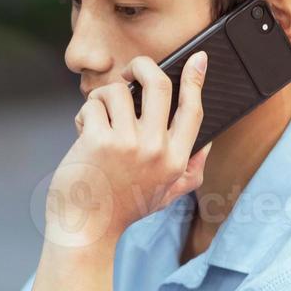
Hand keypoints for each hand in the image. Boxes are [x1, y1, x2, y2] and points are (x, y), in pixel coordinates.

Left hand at [44, 51, 210, 249]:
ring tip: (98, 117)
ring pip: (119, 91)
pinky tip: (82, 133)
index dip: (196, 80)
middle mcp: (156, 149)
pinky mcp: (99, 141)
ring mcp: (128, 144)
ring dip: (103, 98)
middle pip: (159, 84)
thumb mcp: (165, 196)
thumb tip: (207, 146)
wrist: (85, 231)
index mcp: (175, 160)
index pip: (193, 110)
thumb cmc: (120, 210)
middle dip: (141, 67)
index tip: (198, 59)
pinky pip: (93, 105)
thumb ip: (189, 172)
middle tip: (130, 72)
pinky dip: (85, 114)